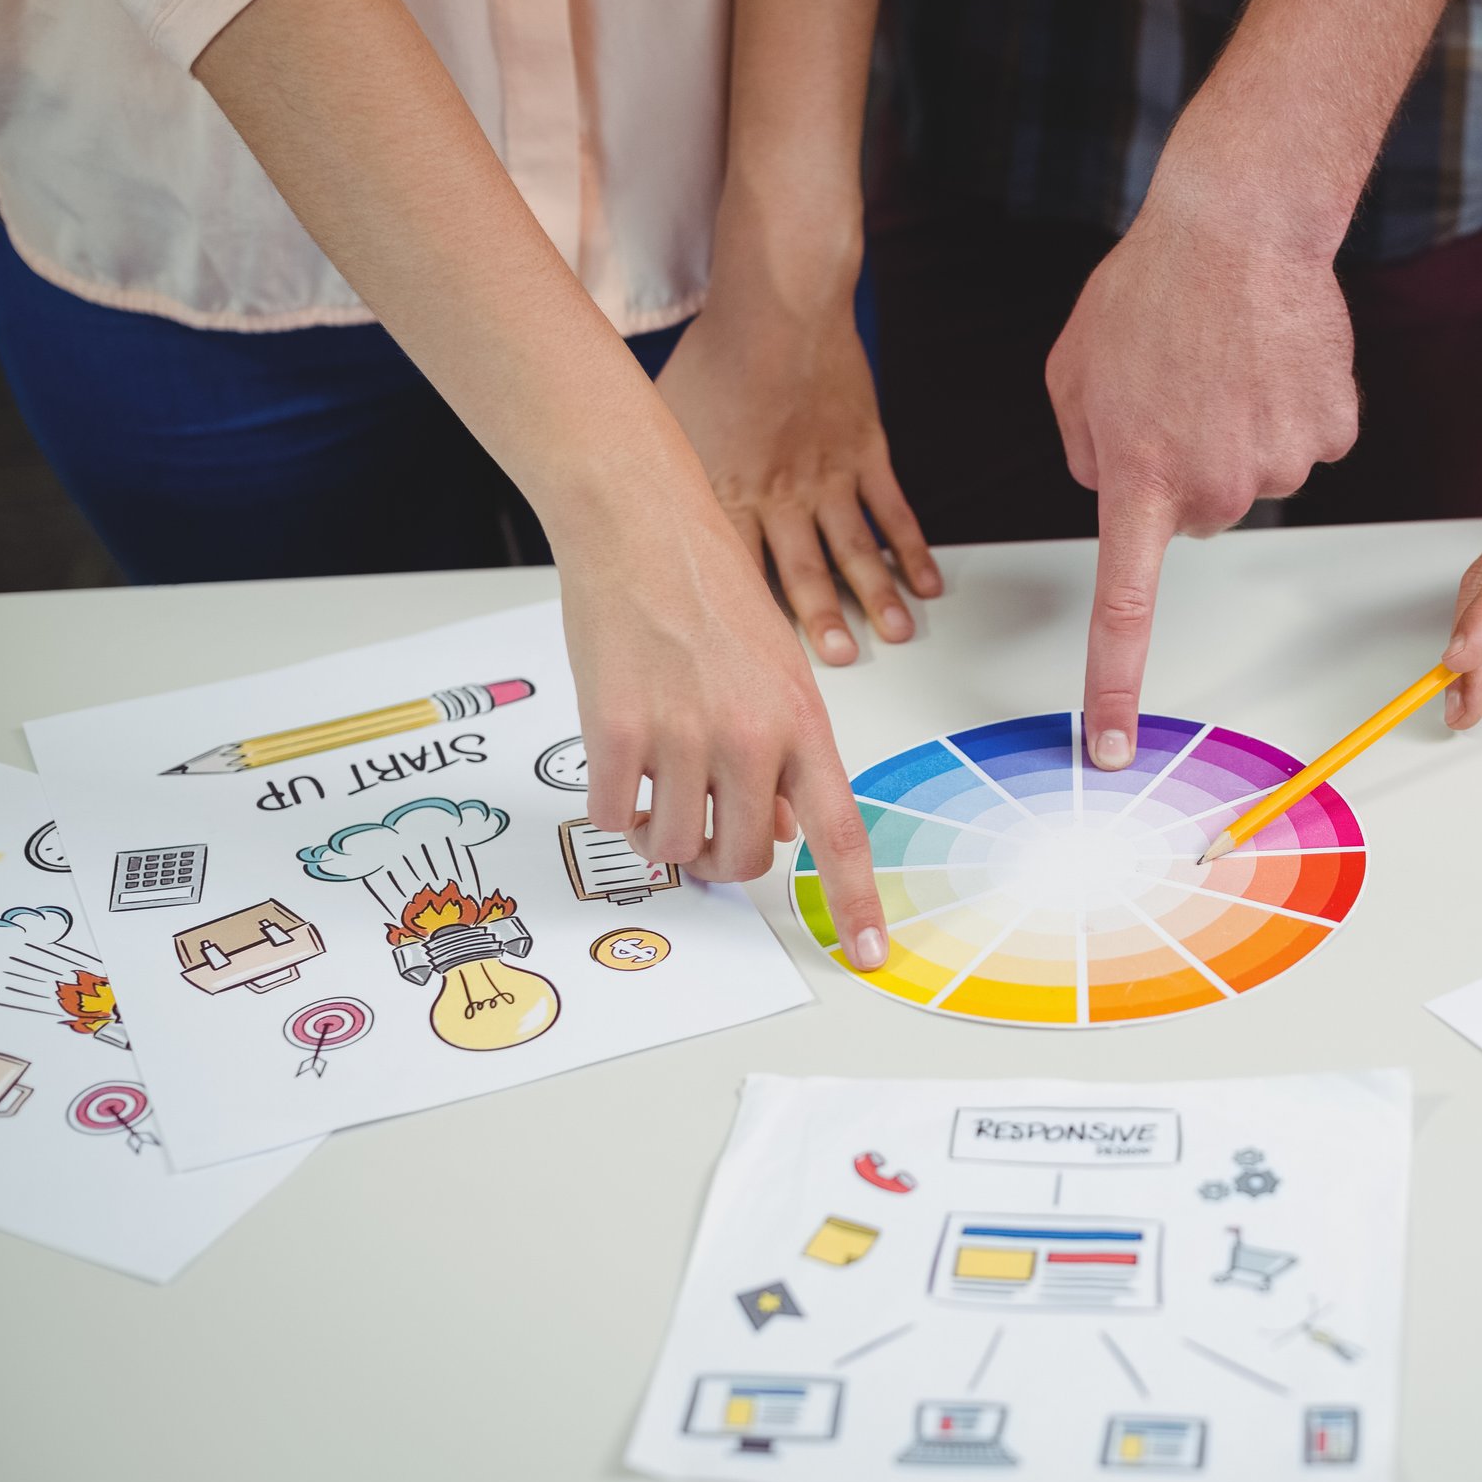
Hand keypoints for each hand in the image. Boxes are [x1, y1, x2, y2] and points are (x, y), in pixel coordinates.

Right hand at [561, 512, 888, 967]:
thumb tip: (779, 825)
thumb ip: (785, 752)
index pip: (839, 834)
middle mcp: (750, 738)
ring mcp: (682, 737)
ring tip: (657, 790)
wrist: (642, 529)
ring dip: (662, 837)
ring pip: (675, 847)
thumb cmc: (712, 594)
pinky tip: (620, 769)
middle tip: (704, 826)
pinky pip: (614, 817)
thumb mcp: (778, 672)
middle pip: (742, 859)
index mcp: (802, 725)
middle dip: (720, 859)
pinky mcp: (616, 732)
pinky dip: (614, 810)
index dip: (854, 902)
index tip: (868, 952)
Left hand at [658, 271, 940, 667]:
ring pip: (855, 550)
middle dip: (823, 622)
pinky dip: (911, 548)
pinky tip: (925, 582)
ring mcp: (829, 477)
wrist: (776, 308)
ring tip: (894, 635)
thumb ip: (663, 481)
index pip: (740, 574)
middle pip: (803, 573)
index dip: (752, 622)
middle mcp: (781, 495)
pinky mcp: (865, 452)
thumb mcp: (666, 426)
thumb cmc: (714, 359)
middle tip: (839, 660)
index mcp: (728, 494)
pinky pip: (893, 510)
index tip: (760, 661)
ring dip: (876, 596)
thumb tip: (632, 520)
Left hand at [1047, 198, 1357, 766]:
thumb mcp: (1073, 374)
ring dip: (1237, 430)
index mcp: (1135, 481)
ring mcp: (1278, 465)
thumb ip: (1085, 450)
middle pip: (1197, 514)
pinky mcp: (1330, 434)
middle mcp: (1211, 489)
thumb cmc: (1149, 290)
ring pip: (1253, 477)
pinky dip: (1290, 407)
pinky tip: (1274, 357)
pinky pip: (1305, 443)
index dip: (1115, 684)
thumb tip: (1113, 486)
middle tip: (1176, 388)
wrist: (1240, 221)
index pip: (1123, 609)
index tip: (1113, 748)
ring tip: (1224, 360)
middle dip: (1183, 464)